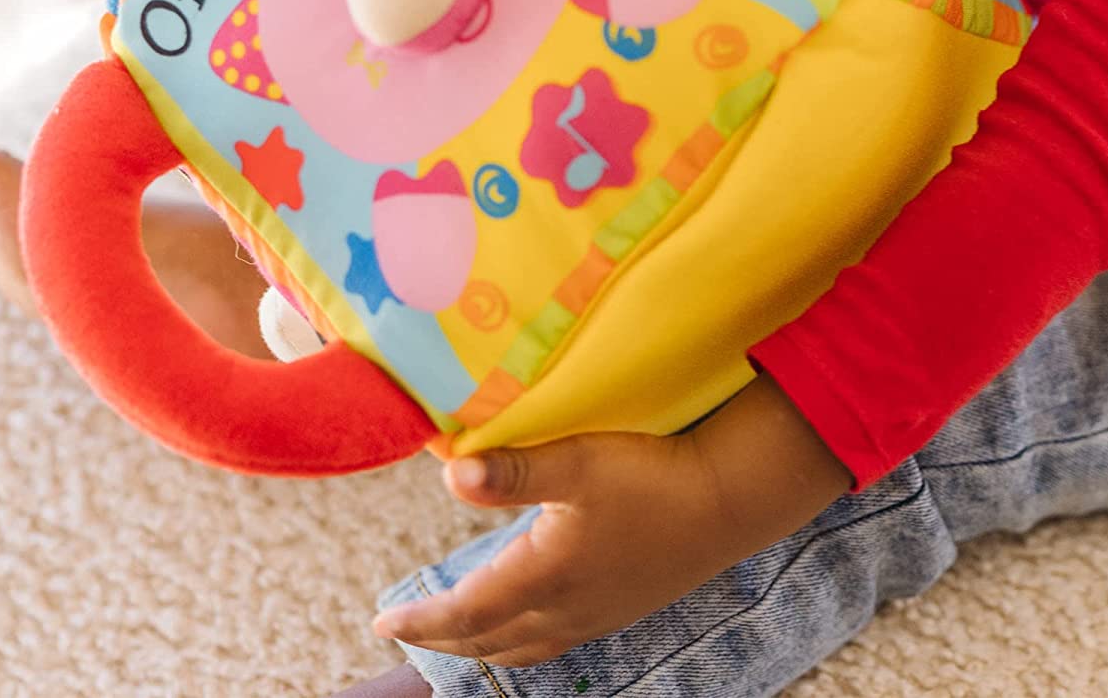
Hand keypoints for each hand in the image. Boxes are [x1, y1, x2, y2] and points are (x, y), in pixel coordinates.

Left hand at [373, 374, 852, 666]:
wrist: (724, 501)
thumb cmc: (652, 477)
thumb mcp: (579, 461)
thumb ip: (514, 469)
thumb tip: (449, 473)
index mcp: (544, 574)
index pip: (465, 613)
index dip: (421, 621)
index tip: (383, 622)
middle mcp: (565, 606)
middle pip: (488, 639)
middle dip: (443, 638)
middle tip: (409, 630)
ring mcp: (596, 613)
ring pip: (522, 645)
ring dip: (481, 643)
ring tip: (458, 633)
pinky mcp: (621, 606)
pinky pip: (554, 640)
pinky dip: (522, 640)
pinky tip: (530, 620)